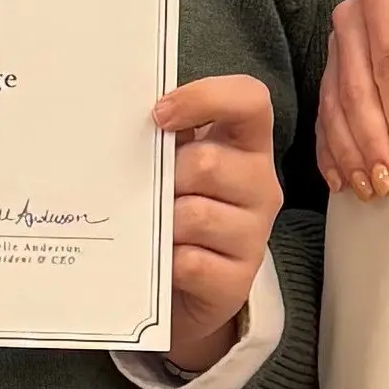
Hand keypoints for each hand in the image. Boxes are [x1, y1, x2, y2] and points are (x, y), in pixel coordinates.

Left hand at [157, 76, 280, 375]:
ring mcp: (254, 236)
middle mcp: (261, 187)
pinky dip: (167, 262)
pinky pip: (191, 263)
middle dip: (166, 178)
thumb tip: (127, 117)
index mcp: (247, 146)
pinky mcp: (237, 282)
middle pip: (208, 163)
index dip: (206, 98)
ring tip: (154, 232)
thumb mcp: (172, 167)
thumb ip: (164, 138)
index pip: (249, 100)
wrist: (181, 290)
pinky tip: (163, 264)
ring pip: (196, 215)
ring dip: (163, 223)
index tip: (159, 116)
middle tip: (148, 194)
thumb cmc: (173, 213)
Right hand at [318, 0, 388, 199]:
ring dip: (349, 154)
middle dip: (371, 144)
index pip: (386, 67)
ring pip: (334, 107)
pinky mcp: (334, 68)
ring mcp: (338, 46)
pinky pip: (324, 113)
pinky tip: (340, 181)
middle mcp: (349, 19)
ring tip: (369, 189)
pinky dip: (330, 150)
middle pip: (355, 92)